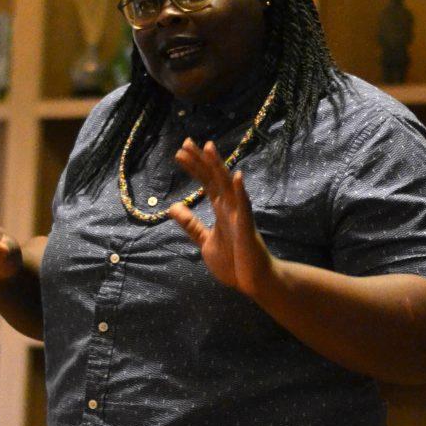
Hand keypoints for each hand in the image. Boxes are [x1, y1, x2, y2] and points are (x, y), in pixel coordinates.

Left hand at [167, 138, 274, 299]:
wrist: (253, 283)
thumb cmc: (234, 262)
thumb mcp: (204, 241)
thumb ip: (191, 224)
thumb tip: (172, 207)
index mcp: (220, 210)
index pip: (205, 182)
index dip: (194, 167)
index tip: (180, 152)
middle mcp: (230, 207)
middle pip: (214, 178)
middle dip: (201, 161)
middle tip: (186, 143)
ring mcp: (239, 216)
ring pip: (227, 186)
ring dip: (218, 167)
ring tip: (208, 148)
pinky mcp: (247, 228)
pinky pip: (244, 207)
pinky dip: (241, 192)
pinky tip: (237, 176)